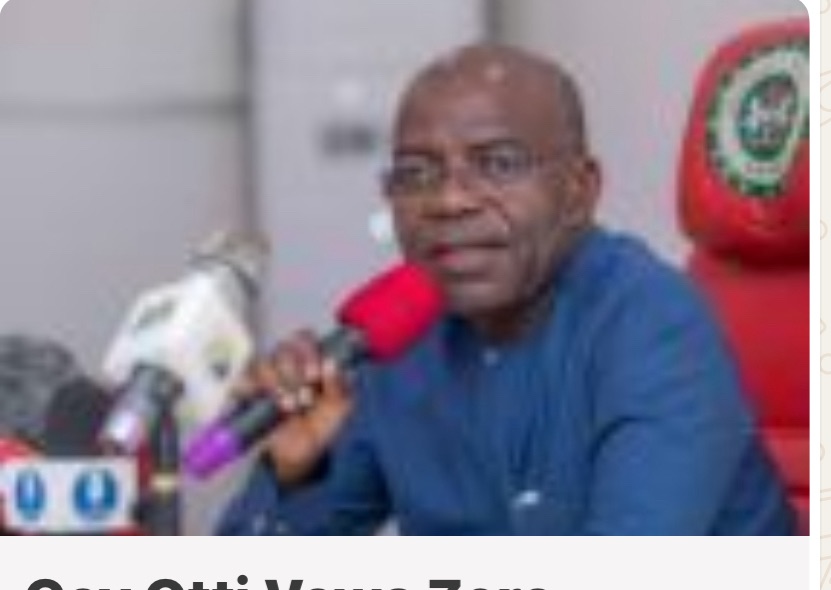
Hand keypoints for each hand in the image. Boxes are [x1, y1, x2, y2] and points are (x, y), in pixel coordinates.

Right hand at [238, 330, 352, 485]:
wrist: (303, 457)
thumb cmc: (324, 427)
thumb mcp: (341, 409)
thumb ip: (339, 386)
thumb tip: (331, 363)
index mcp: (311, 361)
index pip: (303, 338)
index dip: (308, 352)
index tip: (315, 376)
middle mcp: (287, 365)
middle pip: (282, 349)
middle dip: (295, 373)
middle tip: (306, 398)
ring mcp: (266, 378)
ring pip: (263, 363)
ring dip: (278, 385)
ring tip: (290, 408)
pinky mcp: (248, 395)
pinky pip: (242, 382)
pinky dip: (253, 391)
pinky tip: (267, 405)